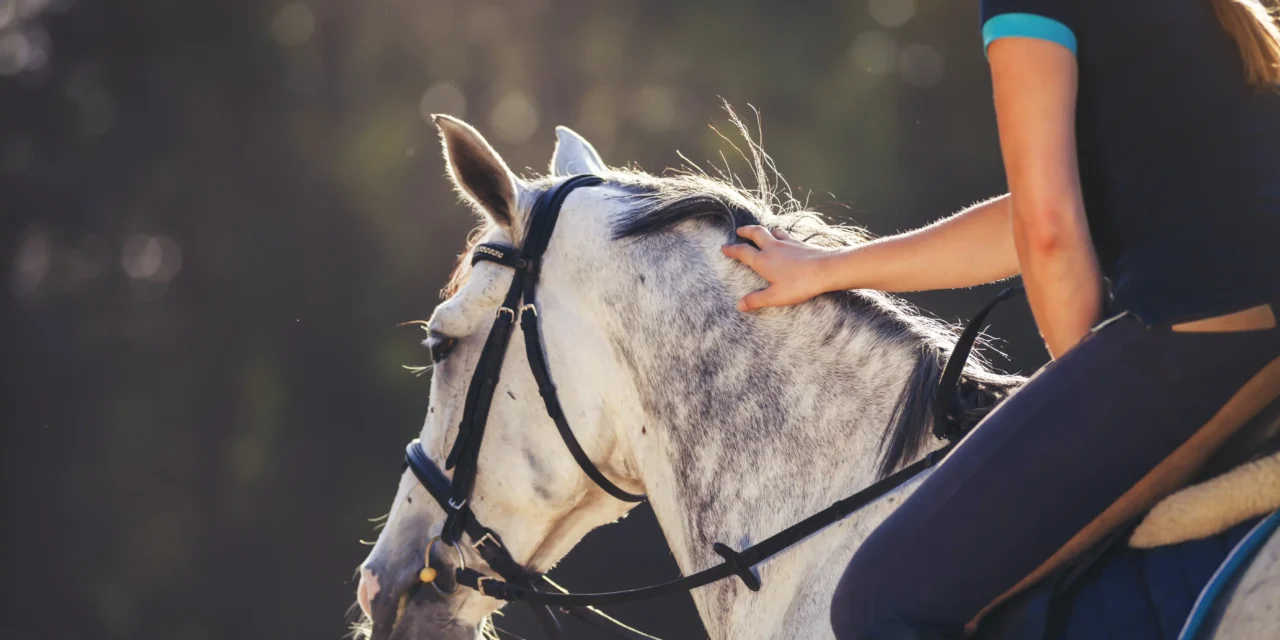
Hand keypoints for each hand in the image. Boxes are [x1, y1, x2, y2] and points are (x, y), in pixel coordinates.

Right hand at [721, 225, 835, 311]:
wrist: (826, 269)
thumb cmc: (799, 284)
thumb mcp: (775, 296)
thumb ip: (756, 300)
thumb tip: (739, 305)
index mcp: (763, 261)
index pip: (742, 251)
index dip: (732, 249)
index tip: (724, 247)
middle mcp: (773, 248)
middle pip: (756, 233)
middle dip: (746, 231)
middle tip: (739, 230)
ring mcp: (788, 243)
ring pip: (773, 231)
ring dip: (765, 230)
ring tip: (763, 232)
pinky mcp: (801, 244)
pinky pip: (788, 235)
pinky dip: (782, 234)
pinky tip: (786, 239)